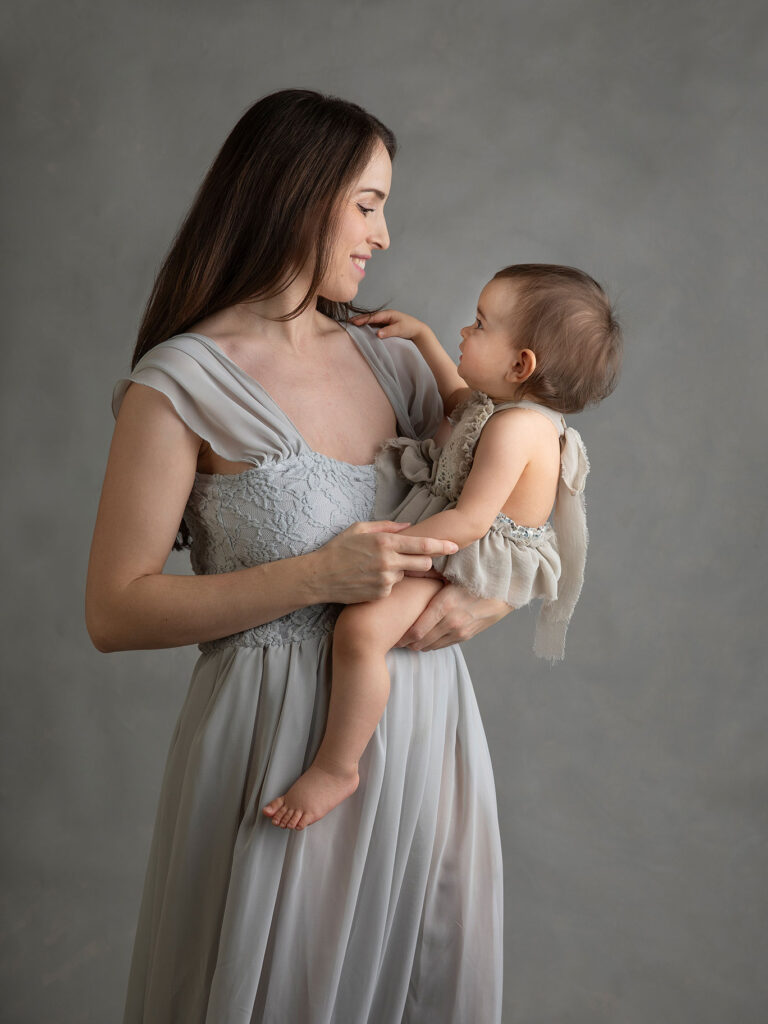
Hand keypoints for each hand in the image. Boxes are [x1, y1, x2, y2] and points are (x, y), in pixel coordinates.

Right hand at [309, 521, 457, 605]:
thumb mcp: (359, 529)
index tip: (455, 546)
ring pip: (406, 576)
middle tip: (417, 561)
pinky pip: (392, 587)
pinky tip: (369, 579)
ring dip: (399, 572)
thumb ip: (387, 527)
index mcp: (385, 542)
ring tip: (377, 569)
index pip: (422, 545)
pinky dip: (386, 584)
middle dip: (425, 563)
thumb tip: (410, 526)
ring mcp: (385, 580)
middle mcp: (388, 561)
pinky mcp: (381, 594)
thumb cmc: (338, 549)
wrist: (319, 577)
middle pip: (423, 564)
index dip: (441, 546)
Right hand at [350, 309, 430, 344]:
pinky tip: (361, 328)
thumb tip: (378, 334)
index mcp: (388, 314)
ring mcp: (385, 320)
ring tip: (352, 324)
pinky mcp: (386, 325)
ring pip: (371, 320)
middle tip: (348, 321)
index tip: (354, 322)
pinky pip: (374, 324)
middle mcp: (386, 315)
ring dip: (362, 322)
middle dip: (359, 319)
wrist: (418, 330)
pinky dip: (367, 325)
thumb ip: (389, 331)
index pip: (373, 317)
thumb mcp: (400, 329)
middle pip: (370, 317)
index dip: (363, 319)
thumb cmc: (410, 328)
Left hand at [396, 583, 511, 650]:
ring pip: (432, 646)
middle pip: (421, 642)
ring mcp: (461, 631)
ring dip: (419, 645)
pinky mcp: (467, 635)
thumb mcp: (450, 573)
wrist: (504, 588)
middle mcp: (452, 622)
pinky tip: (425, 638)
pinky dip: (432, 644)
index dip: (402, 636)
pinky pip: (444, 645)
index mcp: (445, 605)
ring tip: (408, 640)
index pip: (416, 631)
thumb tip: (405, 569)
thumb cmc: (474, 575)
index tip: (393, 634)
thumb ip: (427, 575)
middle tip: (395, 638)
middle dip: (407, 643)